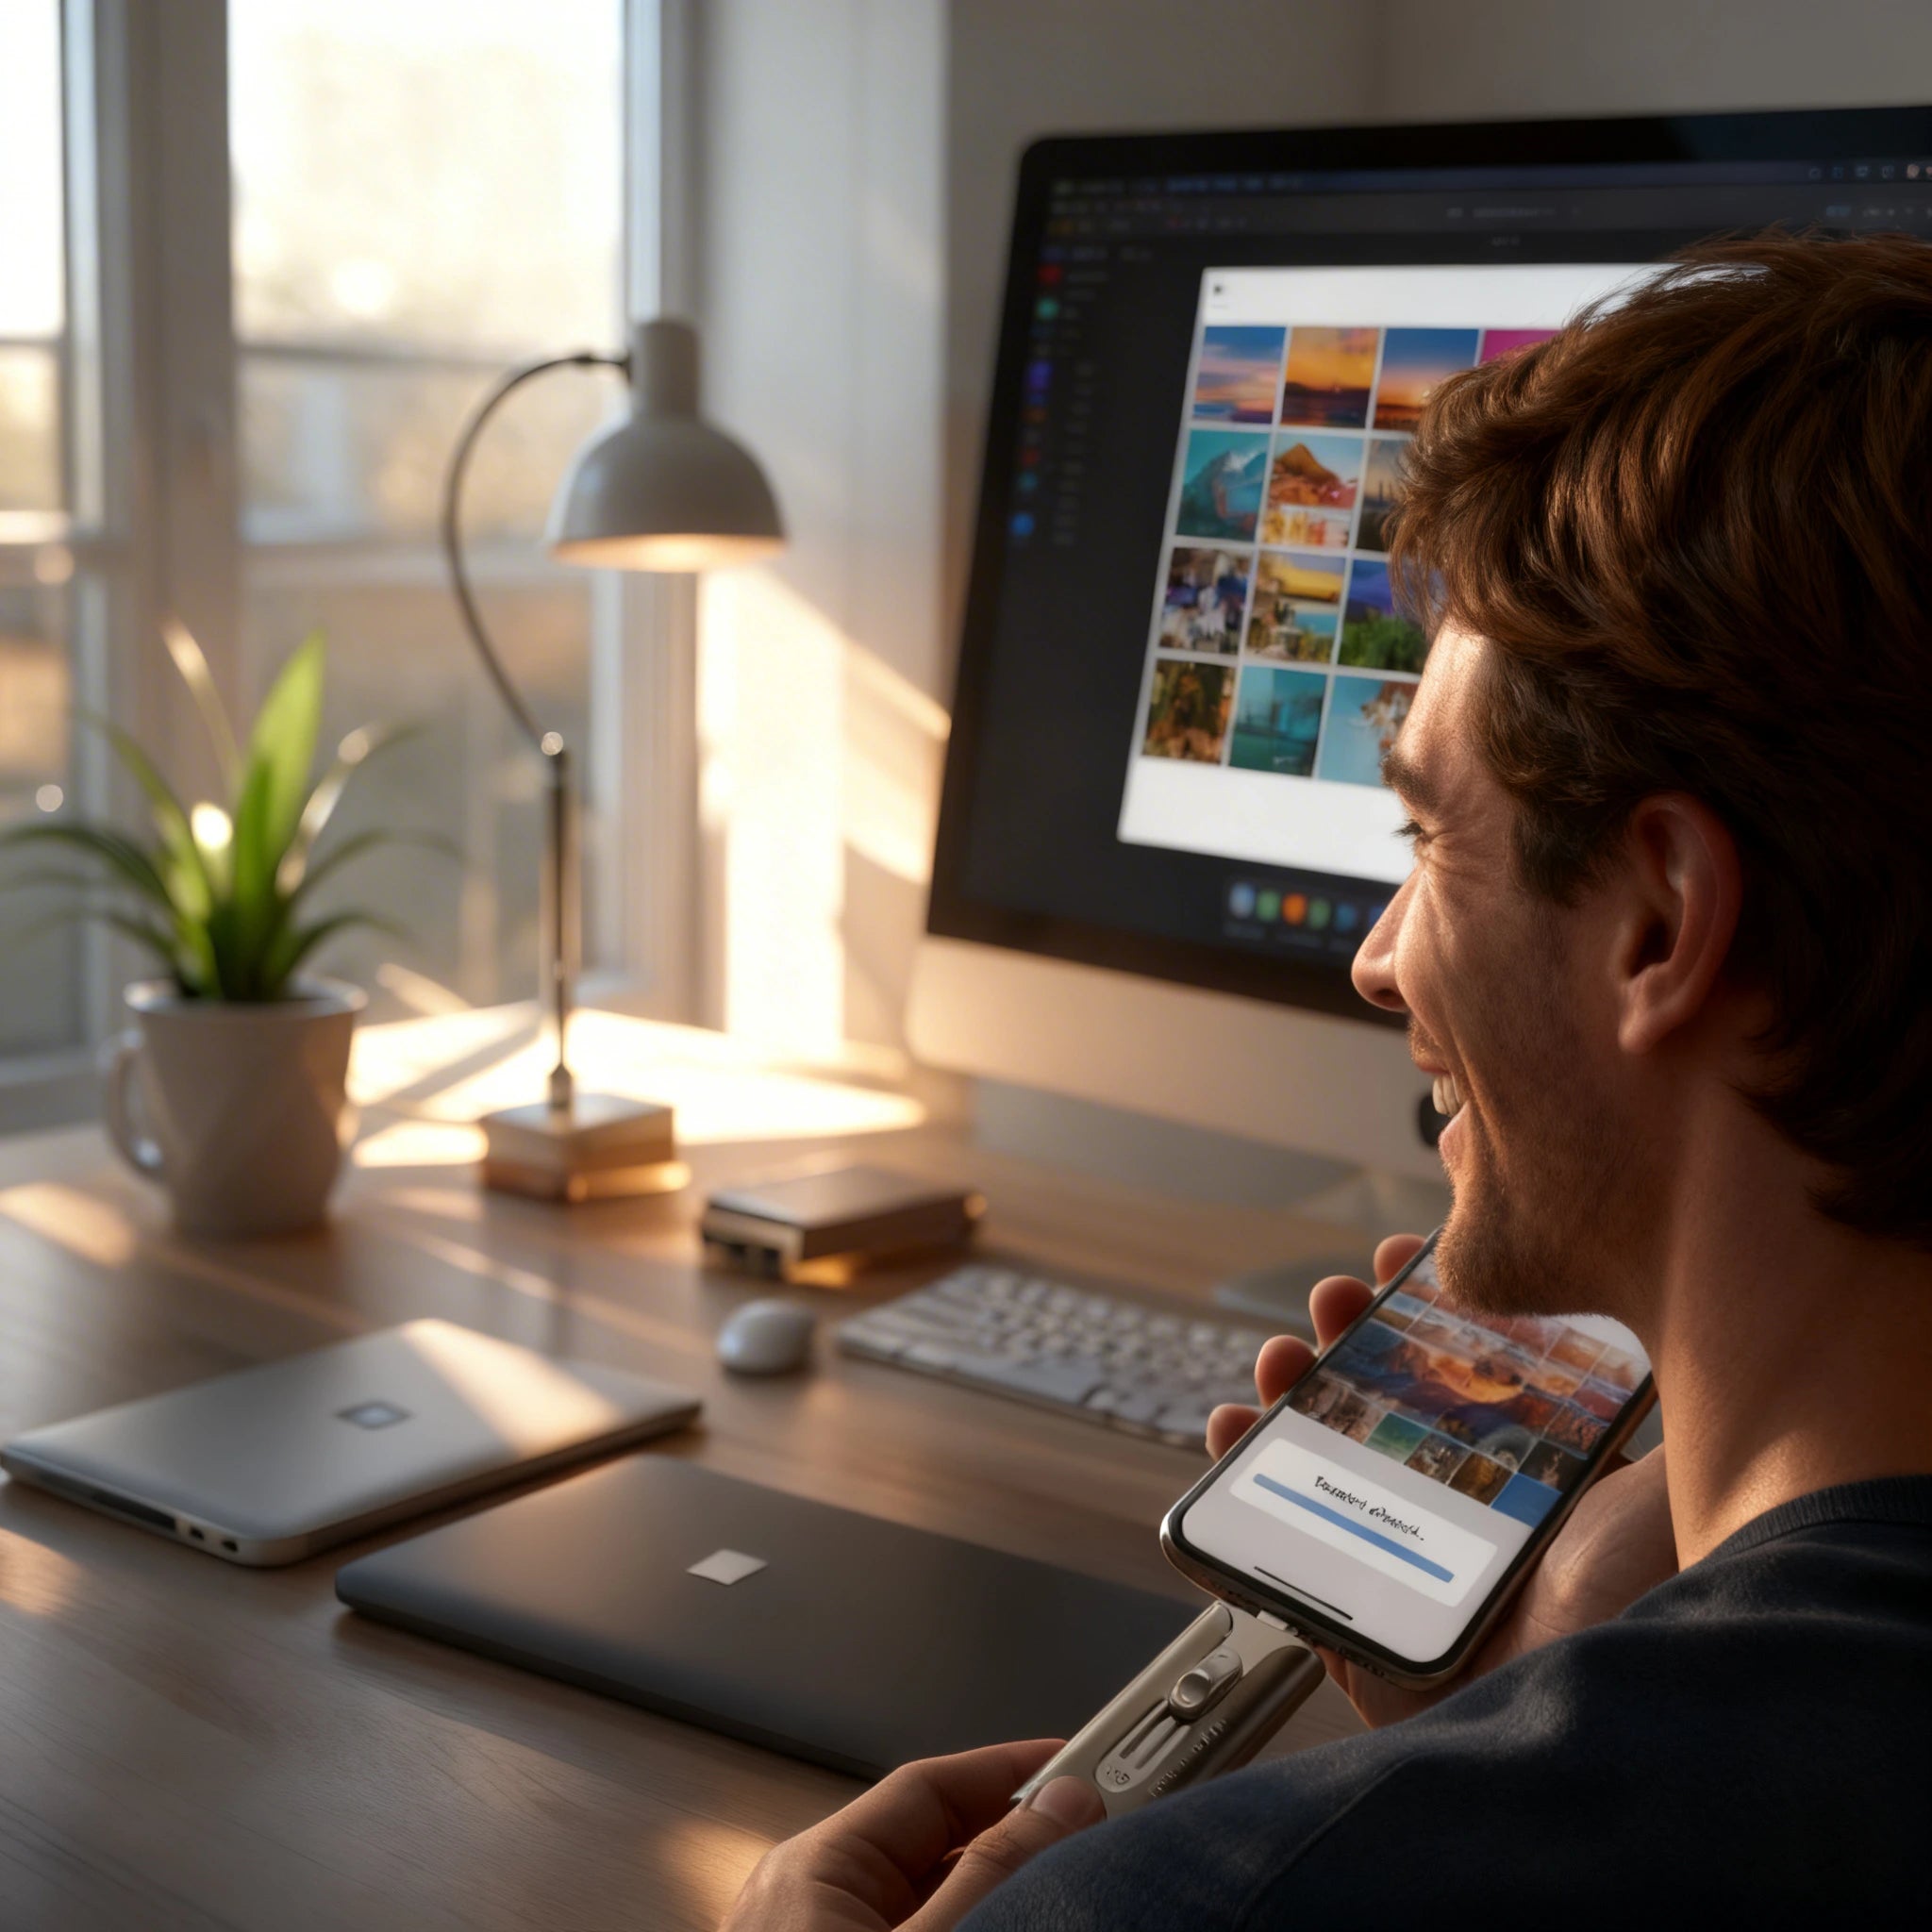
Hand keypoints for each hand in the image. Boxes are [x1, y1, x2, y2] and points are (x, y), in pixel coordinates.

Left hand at [721, 1739, 1104, 1931]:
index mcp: (811, 1872)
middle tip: (1098, 1825)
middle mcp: (806, 1905)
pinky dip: (977, 1923)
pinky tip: (1018, 1923)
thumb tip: (1061, 1805)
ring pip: (932, 1896)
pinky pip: (919, 1929)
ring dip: (1003, 1887)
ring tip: (1071, 1882)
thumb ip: (991, 1878)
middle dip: (1019, 1833)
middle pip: (936, 1842)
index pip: (930, 1785)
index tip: (1085, 1760)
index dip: (1013, 1769)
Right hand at [1206, 1234, 1678, 1729]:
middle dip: (1346, 1336)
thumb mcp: (1661, 1461)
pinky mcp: (1358, 1631)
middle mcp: (1464, 1521)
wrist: (1610, 1709)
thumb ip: (1658, 1385)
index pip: (1461, 1375)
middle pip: (1382, 1409)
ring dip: (1286, 1397)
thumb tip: (1666, 1291)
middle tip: (1339, 1298)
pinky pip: (1275, 1561)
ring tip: (1281, 1356)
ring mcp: (1405, 1572)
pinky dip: (1232, 1496)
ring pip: (1321, 1470)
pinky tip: (1230, 1435)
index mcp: (1530, 1478)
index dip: (1422, 1309)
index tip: (1404, 1257)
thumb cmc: (1648, 1592)